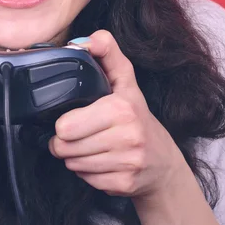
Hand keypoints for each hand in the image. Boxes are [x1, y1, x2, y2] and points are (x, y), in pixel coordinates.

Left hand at [48, 30, 182, 200]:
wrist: (163, 160)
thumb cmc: (136, 116)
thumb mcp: (124, 80)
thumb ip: (106, 52)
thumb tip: (84, 40)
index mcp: (121, 108)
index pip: (66, 126)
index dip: (62, 124)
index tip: (73, 120)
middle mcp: (127, 136)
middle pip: (66, 147)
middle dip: (65, 143)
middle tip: (77, 136)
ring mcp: (127, 163)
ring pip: (74, 165)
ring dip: (75, 157)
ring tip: (90, 147)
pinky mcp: (124, 184)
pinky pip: (86, 179)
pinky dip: (87, 173)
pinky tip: (100, 161)